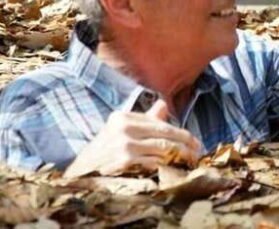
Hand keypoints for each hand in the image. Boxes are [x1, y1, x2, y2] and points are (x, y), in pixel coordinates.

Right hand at [64, 99, 201, 177]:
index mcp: (123, 117)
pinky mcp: (125, 162)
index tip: (195, 142)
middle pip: (165, 136)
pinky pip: (154, 164)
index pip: (161, 124)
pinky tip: (176, 171)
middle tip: (198, 153)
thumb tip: (164, 103)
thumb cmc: (104, 152)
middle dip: (186, 145)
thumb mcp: (120, 131)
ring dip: (181, 157)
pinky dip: (168, 167)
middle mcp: (123, 128)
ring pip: (163, 150)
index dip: (182, 134)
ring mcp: (124, 145)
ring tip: (191, 162)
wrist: (80, 175)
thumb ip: (144, 119)